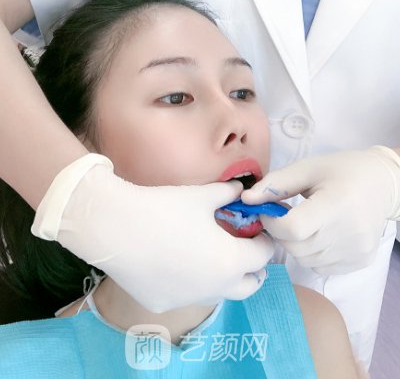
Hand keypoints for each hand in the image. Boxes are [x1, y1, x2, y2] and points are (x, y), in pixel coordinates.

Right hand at [32, 154, 273, 311]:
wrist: (117, 227)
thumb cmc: (165, 208)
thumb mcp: (203, 196)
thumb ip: (228, 194)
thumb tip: (240, 190)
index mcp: (231, 262)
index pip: (263, 256)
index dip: (264, 241)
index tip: (257, 232)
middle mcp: (215, 289)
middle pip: (249, 285)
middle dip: (251, 268)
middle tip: (241, 249)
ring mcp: (189, 301)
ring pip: (218, 293)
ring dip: (222, 277)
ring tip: (206, 255)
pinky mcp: (164, 305)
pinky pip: (186, 296)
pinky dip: (189, 283)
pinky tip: (171, 264)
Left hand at [241, 146, 399, 274]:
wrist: (383, 184)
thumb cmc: (341, 171)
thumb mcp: (307, 169)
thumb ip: (275, 184)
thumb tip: (245, 200)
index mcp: (336, 205)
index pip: (292, 228)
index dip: (272, 223)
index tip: (269, 212)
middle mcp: (349, 233)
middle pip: (296, 246)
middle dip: (281, 233)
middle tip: (285, 216)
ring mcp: (356, 252)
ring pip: (305, 259)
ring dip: (295, 244)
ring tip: (305, 224)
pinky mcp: (360, 262)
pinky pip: (321, 267)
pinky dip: (312, 254)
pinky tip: (320, 235)